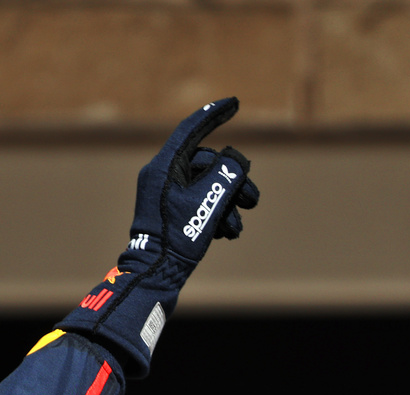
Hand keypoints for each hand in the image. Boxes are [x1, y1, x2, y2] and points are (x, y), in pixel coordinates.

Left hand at [55, 98, 258, 377]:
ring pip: (209, 187)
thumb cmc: (177, 239)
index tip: (235, 102)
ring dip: (229, 204)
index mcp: (163, 167)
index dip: (214, 114)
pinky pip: (201, 204)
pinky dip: (217, 215)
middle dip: (235, 181)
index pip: (191, 129)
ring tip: (236, 227)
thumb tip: (235, 162)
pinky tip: (226, 234)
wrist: (156, 277)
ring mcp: (166, 198)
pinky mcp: (172, 216)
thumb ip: (228, 173)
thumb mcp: (209, 201)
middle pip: (208, 164)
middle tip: (254, 200)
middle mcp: (162, 178)